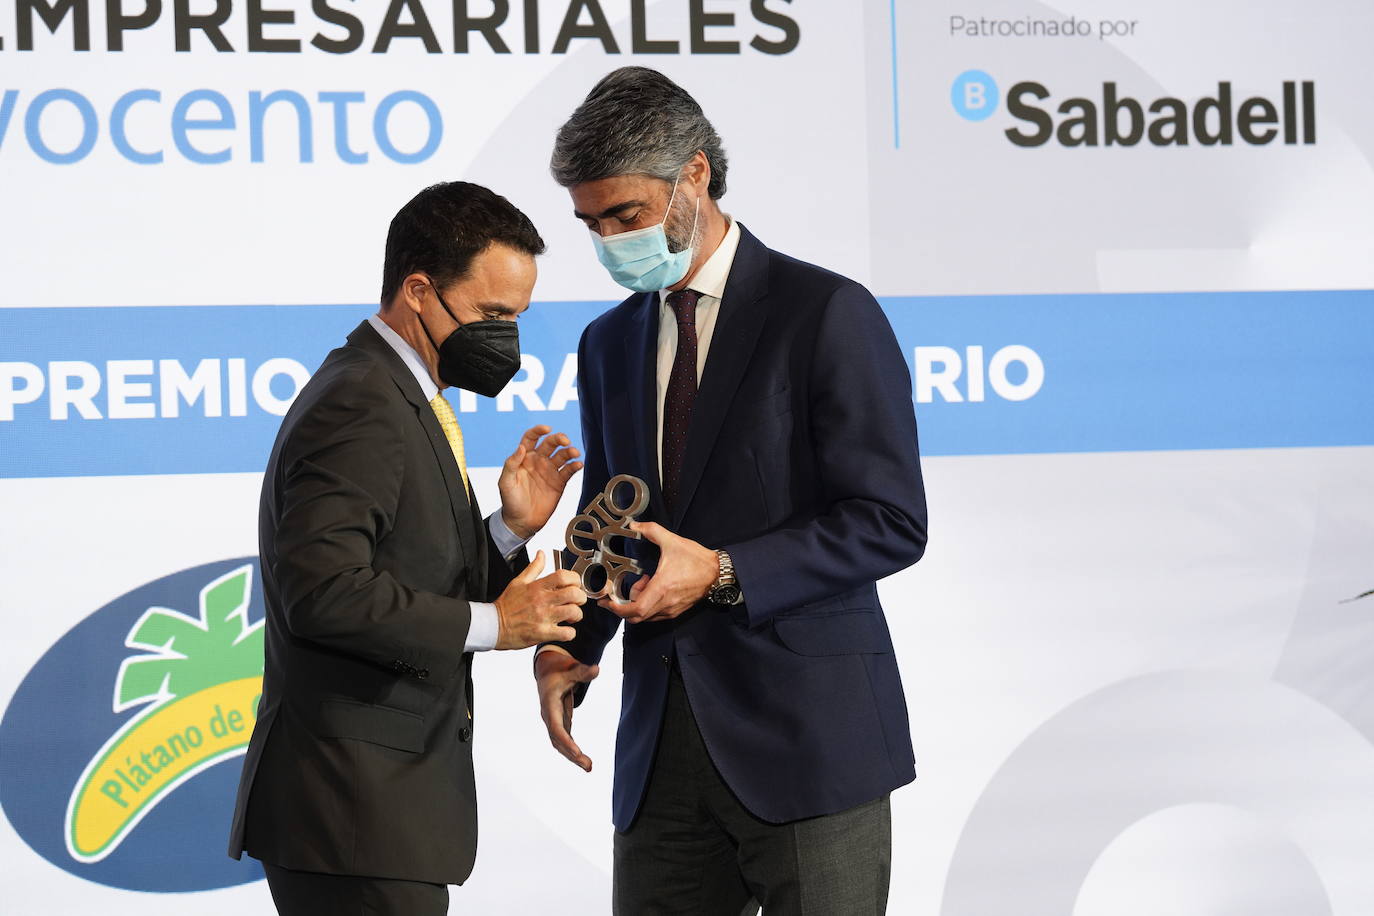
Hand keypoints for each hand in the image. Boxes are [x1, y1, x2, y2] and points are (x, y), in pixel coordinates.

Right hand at [494, 552, 586, 649]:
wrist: (492, 625)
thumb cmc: (506, 605)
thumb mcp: (518, 582)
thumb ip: (533, 568)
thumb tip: (541, 554)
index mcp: (537, 587)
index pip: (563, 576)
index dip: (575, 579)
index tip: (575, 584)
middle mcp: (542, 601)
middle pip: (574, 594)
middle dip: (580, 597)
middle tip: (577, 601)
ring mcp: (543, 617)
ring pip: (573, 612)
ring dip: (577, 615)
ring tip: (571, 616)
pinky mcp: (542, 633)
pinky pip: (566, 633)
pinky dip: (570, 633)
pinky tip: (564, 630)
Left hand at [498, 426, 582, 538]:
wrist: (521, 522)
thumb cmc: (510, 501)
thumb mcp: (505, 482)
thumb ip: (511, 464)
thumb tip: (520, 448)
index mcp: (524, 458)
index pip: (531, 438)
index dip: (538, 431)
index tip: (547, 429)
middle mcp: (538, 461)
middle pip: (550, 443)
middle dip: (559, 439)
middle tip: (565, 441)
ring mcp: (550, 471)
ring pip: (562, 455)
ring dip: (570, 451)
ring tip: (574, 453)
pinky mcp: (559, 482)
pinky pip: (569, 470)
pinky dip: (575, 466)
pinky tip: (578, 464)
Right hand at [536, 648, 599, 770]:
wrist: (547, 670)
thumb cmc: (559, 669)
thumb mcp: (571, 669)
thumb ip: (583, 672)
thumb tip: (597, 669)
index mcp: (549, 704)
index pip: (556, 727)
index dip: (566, 741)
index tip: (577, 753)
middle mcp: (549, 716)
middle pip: (558, 740)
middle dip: (571, 754)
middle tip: (589, 766)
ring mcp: (553, 721)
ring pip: (560, 744)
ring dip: (573, 756)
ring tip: (589, 767)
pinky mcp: (559, 723)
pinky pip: (564, 740)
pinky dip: (572, 750)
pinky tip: (583, 760)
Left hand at [600, 521, 716, 623]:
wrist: (717, 573)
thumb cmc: (697, 559)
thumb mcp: (672, 541)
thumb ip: (651, 530)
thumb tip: (634, 525)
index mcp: (661, 588)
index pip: (635, 609)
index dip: (618, 608)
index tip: (607, 601)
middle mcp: (665, 603)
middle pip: (636, 617)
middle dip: (623, 606)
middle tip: (618, 593)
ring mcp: (671, 609)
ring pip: (645, 617)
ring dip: (636, 604)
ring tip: (642, 583)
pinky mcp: (676, 611)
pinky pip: (655, 615)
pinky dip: (647, 606)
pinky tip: (652, 588)